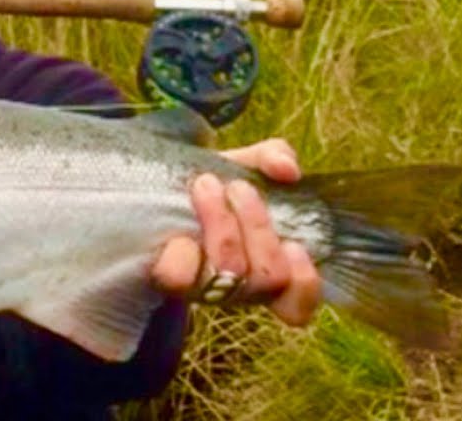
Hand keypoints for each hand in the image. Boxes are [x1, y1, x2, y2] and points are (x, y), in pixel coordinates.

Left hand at [150, 138, 322, 325]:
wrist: (157, 186)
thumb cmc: (214, 182)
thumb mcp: (245, 164)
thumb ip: (273, 157)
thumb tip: (288, 169)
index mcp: (269, 266)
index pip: (298, 304)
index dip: (304, 282)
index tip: (295, 245)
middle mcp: (240, 286)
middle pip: (268, 277)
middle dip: (257, 226)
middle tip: (238, 186)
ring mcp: (205, 286)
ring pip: (229, 272)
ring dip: (222, 225)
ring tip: (206, 185)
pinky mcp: (170, 278)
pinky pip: (180, 276)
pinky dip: (183, 253)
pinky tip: (180, 231)